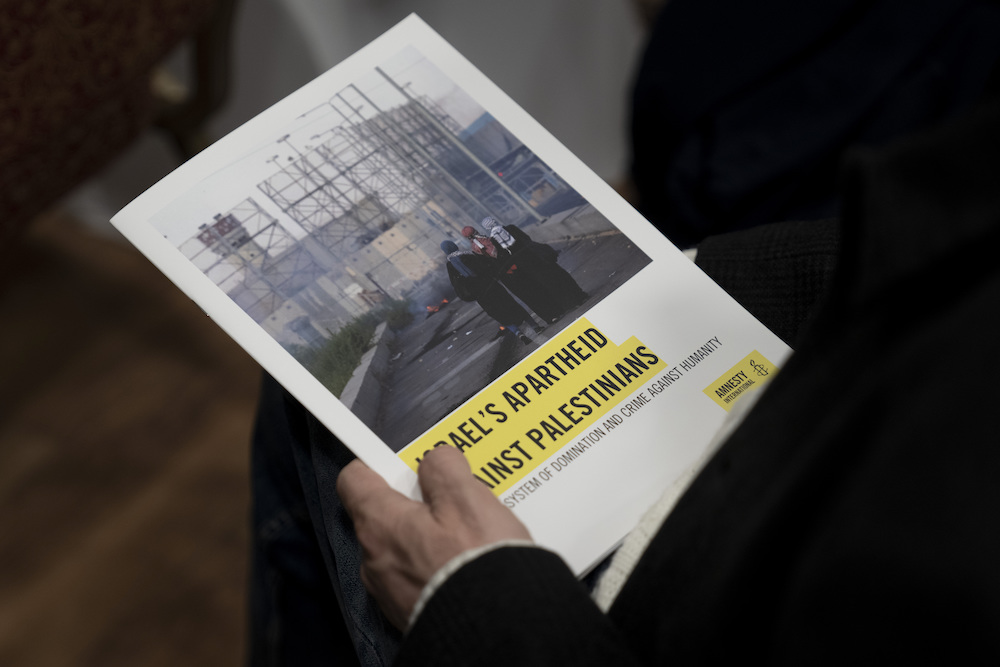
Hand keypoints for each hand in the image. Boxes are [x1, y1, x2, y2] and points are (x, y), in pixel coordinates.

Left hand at [338, 445, 531, 628]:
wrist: (496, 627)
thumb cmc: (477, 563)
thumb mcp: (466, 498)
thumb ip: (443, 468)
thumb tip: (435, 461)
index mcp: (380, 525)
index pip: (355, 478)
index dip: (378, 462)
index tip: (400, 457)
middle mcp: (375, 561)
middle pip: (384, 513)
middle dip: (415, 500)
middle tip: (453, 497)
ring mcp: (389, 591)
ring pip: (403, 546)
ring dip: (428, 535)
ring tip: (469, 533)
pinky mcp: (409, 612)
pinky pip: (416, 575)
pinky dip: (435, 565)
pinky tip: (465, 562)